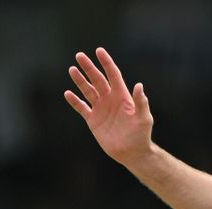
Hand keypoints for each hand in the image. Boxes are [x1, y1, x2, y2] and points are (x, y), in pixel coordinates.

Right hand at [64, 48, 153, 165]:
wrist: (132, 153)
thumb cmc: (141, 135)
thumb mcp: (144, 118)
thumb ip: (141, 102)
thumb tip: (139, 85)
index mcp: (122, 96)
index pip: (113, 75)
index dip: (106, 63)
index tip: (99, 51)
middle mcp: (110, 100)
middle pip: (97, 79)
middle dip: (89, 68)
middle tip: (79, 55)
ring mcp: (101, 109)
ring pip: (88, 91)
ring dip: (80, 80)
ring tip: (72, 69)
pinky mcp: (93, 120)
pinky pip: (81, 108)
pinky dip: (74, 101)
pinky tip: (68, 93)